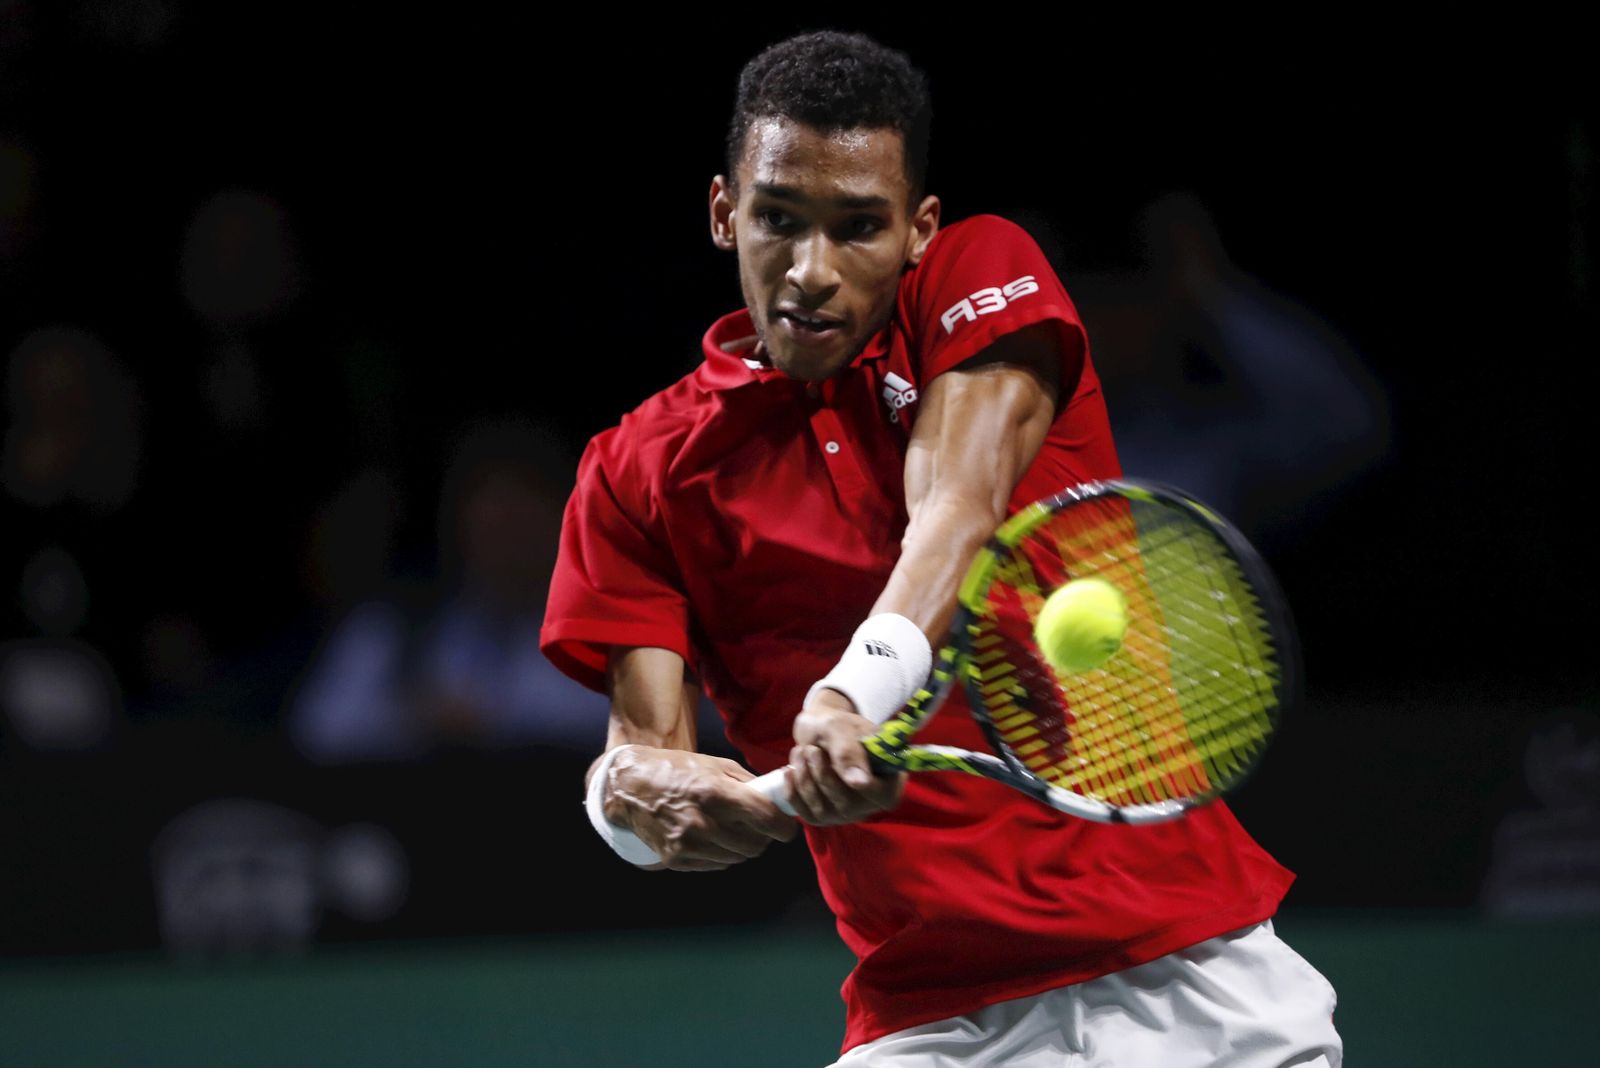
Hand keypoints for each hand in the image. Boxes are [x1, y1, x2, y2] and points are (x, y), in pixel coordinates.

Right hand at [599, 746, 798, 870]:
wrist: (632, 787)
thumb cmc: (677, 770)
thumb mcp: (716, 765)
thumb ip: (749, 784)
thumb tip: (778, 799)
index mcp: (715, 793)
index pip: (766, 820)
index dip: (784, 826)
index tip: (787, 825)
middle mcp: (701, 822)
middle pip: (755, 845)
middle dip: (764, 837)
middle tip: (760, 826)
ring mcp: (687, 844)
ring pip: (738, 858)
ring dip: (743, 846)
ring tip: (733, 829)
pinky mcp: (676, 859)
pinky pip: (717, 865)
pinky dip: (723, 854)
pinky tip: (713, 837)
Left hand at [784, 688, 906, 825]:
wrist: (817, 730)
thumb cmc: (836, 726)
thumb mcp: (840, 728)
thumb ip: (849, 751)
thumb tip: (860, 782)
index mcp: (889, 777)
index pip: (885, 796)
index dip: (864, 786)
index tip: (837, 763)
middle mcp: (871, 801)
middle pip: (849, 805)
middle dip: (823, 775)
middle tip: (811, 750)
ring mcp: (848, 812)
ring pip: (825, 811)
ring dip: (806, 780)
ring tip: (801, 752)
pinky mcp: (825, 816)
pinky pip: (808, 814)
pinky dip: (794, 792)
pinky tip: (790, 771)